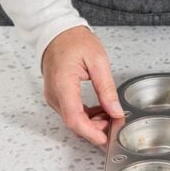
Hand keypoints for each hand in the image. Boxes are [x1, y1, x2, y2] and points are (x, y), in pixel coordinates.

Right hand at [42, 26, 123, 146]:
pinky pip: (71, 112)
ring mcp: (54, 96)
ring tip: (110, 116)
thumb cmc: (73, 41)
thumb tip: (115, 110)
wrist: (57, 31)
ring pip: (73, 120)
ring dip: (92, 123)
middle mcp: (55, 94)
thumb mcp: (98, 61)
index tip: (105, 138)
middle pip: (74, 123)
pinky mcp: (57, 96)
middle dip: (96, 129)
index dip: (90, 132)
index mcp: (63, 84)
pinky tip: (100, 112)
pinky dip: (86, 116)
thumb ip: (107, 88)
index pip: (74, 118)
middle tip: (115, 125)